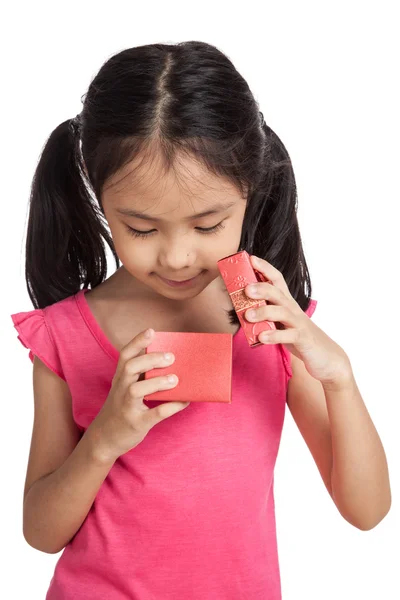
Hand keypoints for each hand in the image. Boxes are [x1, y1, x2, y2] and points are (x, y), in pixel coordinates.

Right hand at [88, 329, 189, 463]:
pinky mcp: (136, 424)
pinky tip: (184, 401)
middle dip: (150, 359)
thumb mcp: (123, 389)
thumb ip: (140, 375)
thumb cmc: (120, 408)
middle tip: (171, 357)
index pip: (124, 355)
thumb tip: (169, 360)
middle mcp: (120, 390)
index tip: (151, 331)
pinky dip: (171, 406)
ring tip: (175, 379)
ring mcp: (126, 407)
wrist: (103, 439)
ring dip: (157, 382)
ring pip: (136, 390)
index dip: (137, 341)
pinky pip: (154, 414)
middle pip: (130, 367)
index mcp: (119, 379)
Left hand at [244, 255, 352, 386]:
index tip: (251, 258)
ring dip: (264, 312)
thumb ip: (266, 313)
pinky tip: (261, 337)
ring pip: (282, 312)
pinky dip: (274, 336)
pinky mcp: (302, 339)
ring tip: (248, 316)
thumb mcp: (282, 322)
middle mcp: (293, 309)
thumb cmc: (299, 337)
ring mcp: (298, 324)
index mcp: (287, 303)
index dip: (265, 268)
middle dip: (262, 288)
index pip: (277, 280)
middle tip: (246, 289)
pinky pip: (288, 336)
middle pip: (278, 293)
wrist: (327, 357)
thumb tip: (241, 307)